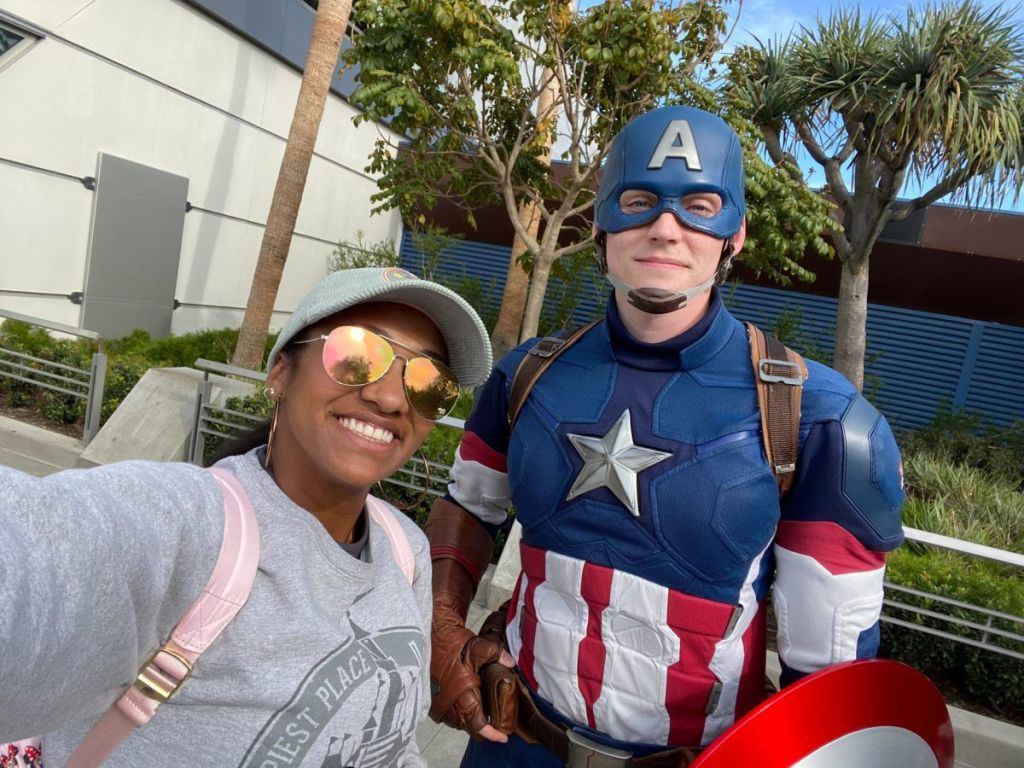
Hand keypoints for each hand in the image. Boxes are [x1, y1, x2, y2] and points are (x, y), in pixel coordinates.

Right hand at [429, 594, 513, 738]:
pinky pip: (445, 715)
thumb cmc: (454, 642)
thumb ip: (498, 655)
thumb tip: (512, 663)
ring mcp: (438, 702)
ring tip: (481, 716)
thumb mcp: (479, 646)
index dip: (491, 733)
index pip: (477, 723)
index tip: (502, 737)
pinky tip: (465, 706)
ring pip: (456, 722)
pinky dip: (456, 714)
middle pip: (467, 727)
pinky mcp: (431, 697)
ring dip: (468, 722)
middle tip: (495, 726)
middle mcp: (449, 702)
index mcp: (462, 693)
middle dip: (481, 729)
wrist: (431, 635)